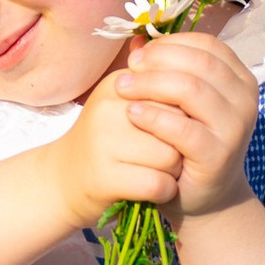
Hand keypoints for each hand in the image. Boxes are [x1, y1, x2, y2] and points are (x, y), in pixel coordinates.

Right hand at [58, 65, 185, 229]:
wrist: (64, 181)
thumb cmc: (107, 142)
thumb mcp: (128, 106)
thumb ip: (160, 89)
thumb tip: (201, 74)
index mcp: (118, 84)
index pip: (175, 88)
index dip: (185, 113)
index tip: (177, 125)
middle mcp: (108, 108)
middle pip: (177, 121)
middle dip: (183, 140)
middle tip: (172, 152)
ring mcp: (103, 143)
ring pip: (170, 155)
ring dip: (175, 169)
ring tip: (162, 171)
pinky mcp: (103, 177)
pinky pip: (157, 183)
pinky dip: (165, 191)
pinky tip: (157, 189)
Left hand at [118, 27, 259, 215]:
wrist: (204, 198)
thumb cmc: (189, 143)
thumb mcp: (183, 103)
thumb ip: (167, 71)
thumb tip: (135, 40)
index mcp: (240, 79)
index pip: (206, 45)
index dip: (170, 44)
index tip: (140, 53)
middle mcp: (245, 99)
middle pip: (198, 63)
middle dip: (157, 61)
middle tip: (128, 68)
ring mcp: (235, 128)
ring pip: (191, 90)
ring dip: (151, 84)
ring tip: (122, 87)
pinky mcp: (218, 155)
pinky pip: (182, 128)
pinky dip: (153, 116)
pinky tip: (132, 113)